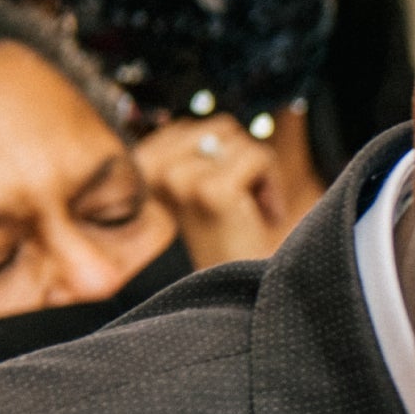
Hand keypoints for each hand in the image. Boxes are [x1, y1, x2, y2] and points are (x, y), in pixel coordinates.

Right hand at [135, 116, 294, 265]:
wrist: (244, 290)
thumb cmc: (230, 238)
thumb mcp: (200, 184)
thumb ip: (195, 149)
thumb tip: (206, 123)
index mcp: (141, 164)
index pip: (195, 125)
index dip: (223, 156)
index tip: (224, 195)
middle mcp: (152, 170)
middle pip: (220, 127)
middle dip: (242, 161)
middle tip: (242, 205)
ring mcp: (180, 179)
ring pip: (240, 140)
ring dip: (258, 175)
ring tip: (248, 212)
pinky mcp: (212, 190)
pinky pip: (259, 156)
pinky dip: (273, 184)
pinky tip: (261, 217)